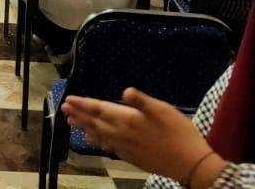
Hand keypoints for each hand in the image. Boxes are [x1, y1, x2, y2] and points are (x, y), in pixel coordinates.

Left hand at [61, 89, 223, 184]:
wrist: (190, 164)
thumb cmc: (178, 132)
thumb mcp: (163, 110)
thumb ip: (141, 101)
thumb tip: (125, 91)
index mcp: (127, 119)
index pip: (98, 109)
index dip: (82, 104)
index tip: (68, 100)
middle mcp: (121, 134)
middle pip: (94, 123)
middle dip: (78, 115)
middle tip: (63, 109)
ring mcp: (125, 147)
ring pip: (98, 136)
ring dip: (84, 128)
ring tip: (71, 123)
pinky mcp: (131, 157)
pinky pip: (107, 147)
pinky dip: (97, 141)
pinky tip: (92, 140)